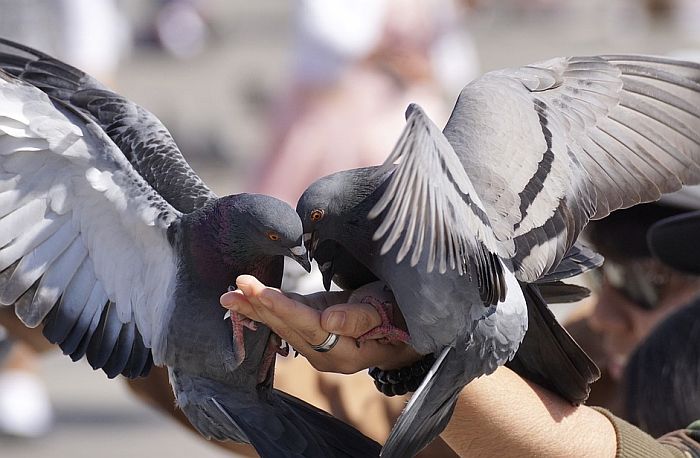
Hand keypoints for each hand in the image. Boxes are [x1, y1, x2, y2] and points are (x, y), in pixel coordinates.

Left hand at [220, 275, 419, 373]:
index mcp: (345, 353)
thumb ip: (358, 319)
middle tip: (235, 286)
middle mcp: (325, 355)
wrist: (404, 326)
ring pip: (282, 325)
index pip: (308, 327)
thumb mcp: (386, 311)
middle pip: (289, 328)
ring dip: (255, 309)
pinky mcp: (313, 330)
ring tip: (230, 294)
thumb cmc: (401, 315)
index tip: (259, 292)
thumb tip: (328, 322)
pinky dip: (265, 309)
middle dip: (261, 306)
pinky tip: (244, 300)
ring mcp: (317, 345)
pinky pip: (286, 320)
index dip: (283, 309)